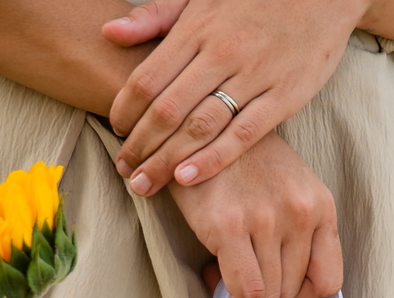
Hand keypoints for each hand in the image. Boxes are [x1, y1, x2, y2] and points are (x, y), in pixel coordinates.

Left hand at [104, 0, 366, 195]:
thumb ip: (157, 15)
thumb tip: (110, 33)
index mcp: (198, 27)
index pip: (148, 77)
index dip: (125, 110)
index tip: (116, 131)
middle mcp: (222, 52)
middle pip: (168, 109)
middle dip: (140, 146)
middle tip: (124, 170)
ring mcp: (254, 76)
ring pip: (199, 127)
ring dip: (167, 160)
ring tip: (145, 184)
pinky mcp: (284, 96)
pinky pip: (242, 135)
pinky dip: (212, 159)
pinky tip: (187, 179)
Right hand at [168, 130, 340, 297]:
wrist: (202, 129)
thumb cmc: (245, 166)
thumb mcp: (288, 194)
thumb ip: (298, 244)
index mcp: (320, 204)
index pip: (329, 280)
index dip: (305, 294)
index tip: (285, 289)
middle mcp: (299, 211)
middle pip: (293, 291)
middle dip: (270, 293)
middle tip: (246, 273)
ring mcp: (266, 218)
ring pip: (269, 296)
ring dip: (249, 297)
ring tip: (230, 270)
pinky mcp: (230, 225)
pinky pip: (248, 291)